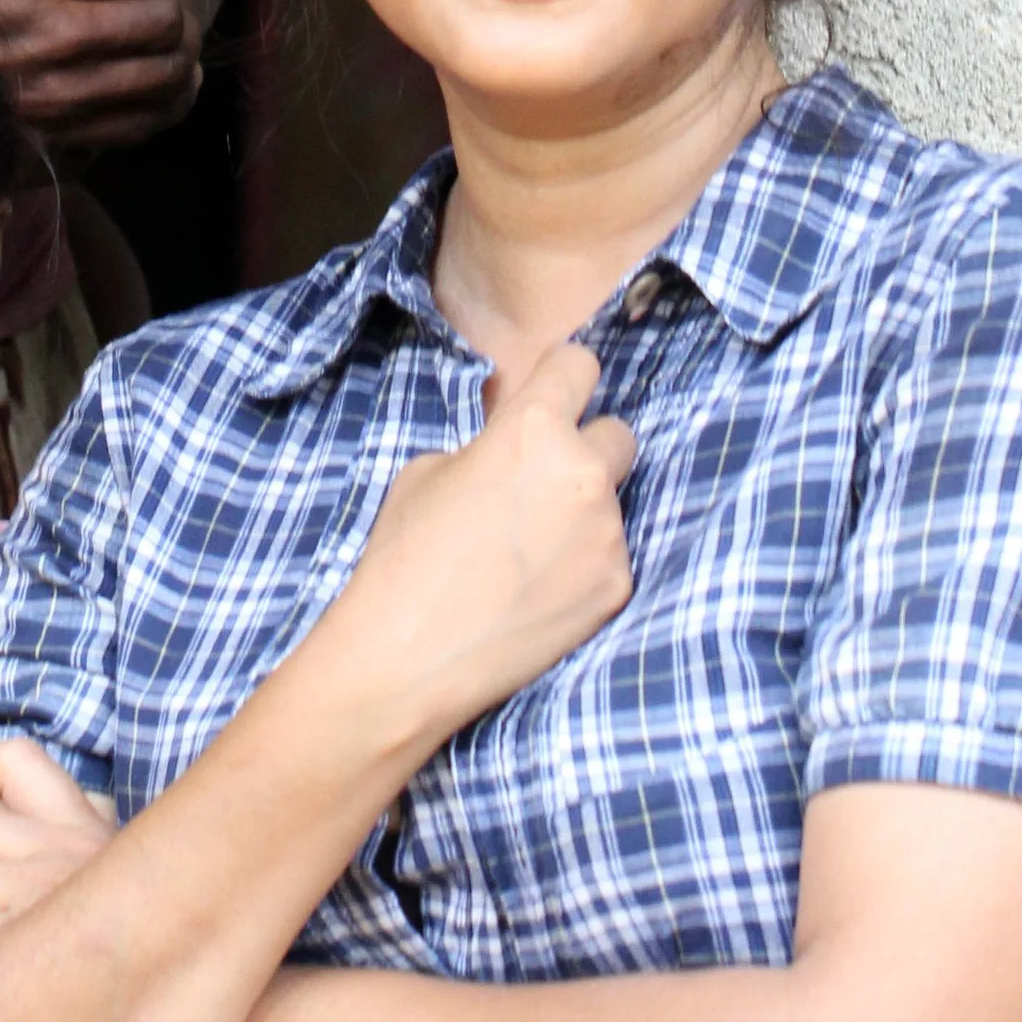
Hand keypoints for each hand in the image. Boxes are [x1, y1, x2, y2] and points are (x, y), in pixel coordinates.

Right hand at [330, 342, 635, 753]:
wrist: (408, 656)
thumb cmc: (404, 556)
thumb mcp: (429, 470)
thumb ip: (488, 444)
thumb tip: (515, 443)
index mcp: (532, 429)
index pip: (579, 365)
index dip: (561, 379)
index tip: (551, 397)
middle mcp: (583, 472)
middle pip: (617, 433)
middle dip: (585, 450)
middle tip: (543, 482)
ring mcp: (608, 534)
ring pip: (613, 502)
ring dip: (582, 514)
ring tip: (529, 553)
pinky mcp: (617, 587)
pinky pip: (610, 556)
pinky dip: (583, 565)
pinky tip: (539, 591)